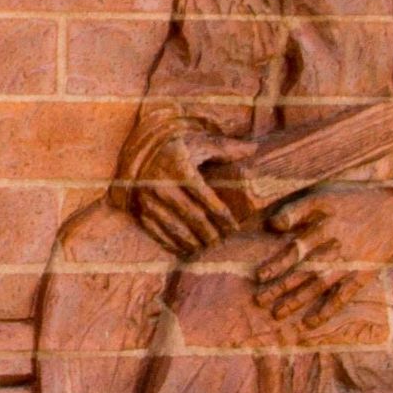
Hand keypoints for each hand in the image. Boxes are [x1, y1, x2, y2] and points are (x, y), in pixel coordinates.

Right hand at [123, 128, 246, 256]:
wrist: (138, 149)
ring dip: (192, 242)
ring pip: (174, 228)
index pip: (207, 200)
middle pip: (192, 217)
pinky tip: (184, 249)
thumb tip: (253, 149)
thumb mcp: (199, 143)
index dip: (223, 217)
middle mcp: (163, 185)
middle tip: (221, 242)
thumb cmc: (176, 147)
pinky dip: (171, 243)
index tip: (234, 228)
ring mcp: (148, 199)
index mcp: (181, 169)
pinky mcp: (138, 208)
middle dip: (210, 233)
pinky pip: (156, 231)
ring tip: (205, 248)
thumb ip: (225, 148)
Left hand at [257, 184, 392, 327]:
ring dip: (299, 300)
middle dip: (281, 287)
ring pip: (320, 285)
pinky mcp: (363, 274)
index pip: (297, 248)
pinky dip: (328, 309)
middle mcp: (337, 247)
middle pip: (304, 270)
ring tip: (278, 314)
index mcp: (326, 226)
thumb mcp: (326, 195)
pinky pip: (344, 295)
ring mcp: (350, 263)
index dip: (278, 263)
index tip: (259, 276)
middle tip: (259, 301)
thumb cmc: (355, 200)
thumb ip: (299, 209)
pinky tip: (311, 322)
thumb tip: (274, 225)